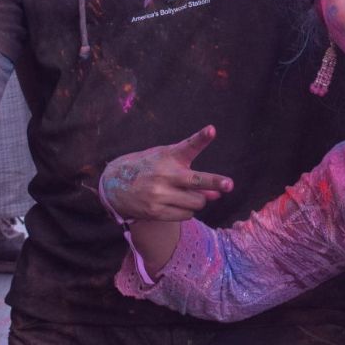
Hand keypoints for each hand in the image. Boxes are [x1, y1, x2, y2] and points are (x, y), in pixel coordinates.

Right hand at [99, 126, 232, 223]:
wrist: (115, 184)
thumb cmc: (149, 168)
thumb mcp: (167, 162)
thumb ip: (194, 176)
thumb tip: (217, 195)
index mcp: (168, 156)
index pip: (188, 146)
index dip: (201, 138)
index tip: (211, 130)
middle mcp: (165, 175)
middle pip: (198, 181)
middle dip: (215, 183)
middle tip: (229, 184)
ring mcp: (160, 194)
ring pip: (197, 202)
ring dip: (199, 200)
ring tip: (186, 194)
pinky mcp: (156, 211)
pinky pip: (186, 215)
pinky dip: (188, 210)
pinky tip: (177, 203)